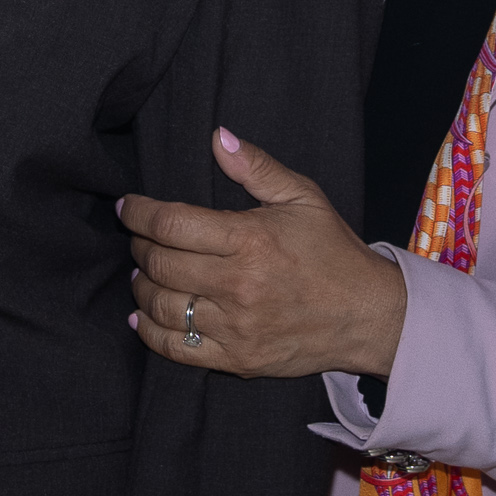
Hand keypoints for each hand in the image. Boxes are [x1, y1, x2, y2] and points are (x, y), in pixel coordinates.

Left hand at [118, 130, 403, 379]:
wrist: (367, 315)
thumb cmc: (333, 252)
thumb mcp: (303, 197)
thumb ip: (256, 167)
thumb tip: (217, 137)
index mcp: (250, 239)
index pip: (172, 225)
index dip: (140, 213)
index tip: (128, 207)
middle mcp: (237, 284)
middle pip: (160, 265)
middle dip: (140, 248)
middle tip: (140, 240)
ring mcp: (235, 326)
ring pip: (161, 306)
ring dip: (142, 287)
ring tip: (144, 274)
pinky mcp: (236, 358)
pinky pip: (176, 349)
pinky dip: (149, 332)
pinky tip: (142, 317)